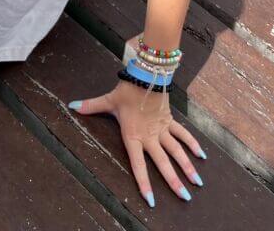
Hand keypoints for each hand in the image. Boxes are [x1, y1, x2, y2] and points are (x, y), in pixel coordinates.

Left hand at [69, 80, 205, 208]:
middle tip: (185, 198)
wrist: (147, 74)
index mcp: (133, 135)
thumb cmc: (127, 90)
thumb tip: (72, 106)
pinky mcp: (170, 120)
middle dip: (174, 181)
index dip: (144, 182)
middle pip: (163, 162)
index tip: (151, 200)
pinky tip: (202, 156)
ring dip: (187, 167)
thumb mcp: (109, 100)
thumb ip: (91, 106)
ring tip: (197, 183)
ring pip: (176, 151)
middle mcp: (150, 136)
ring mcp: (162, 129)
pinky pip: (183, 134)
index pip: (138, 164)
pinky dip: (192, 144)